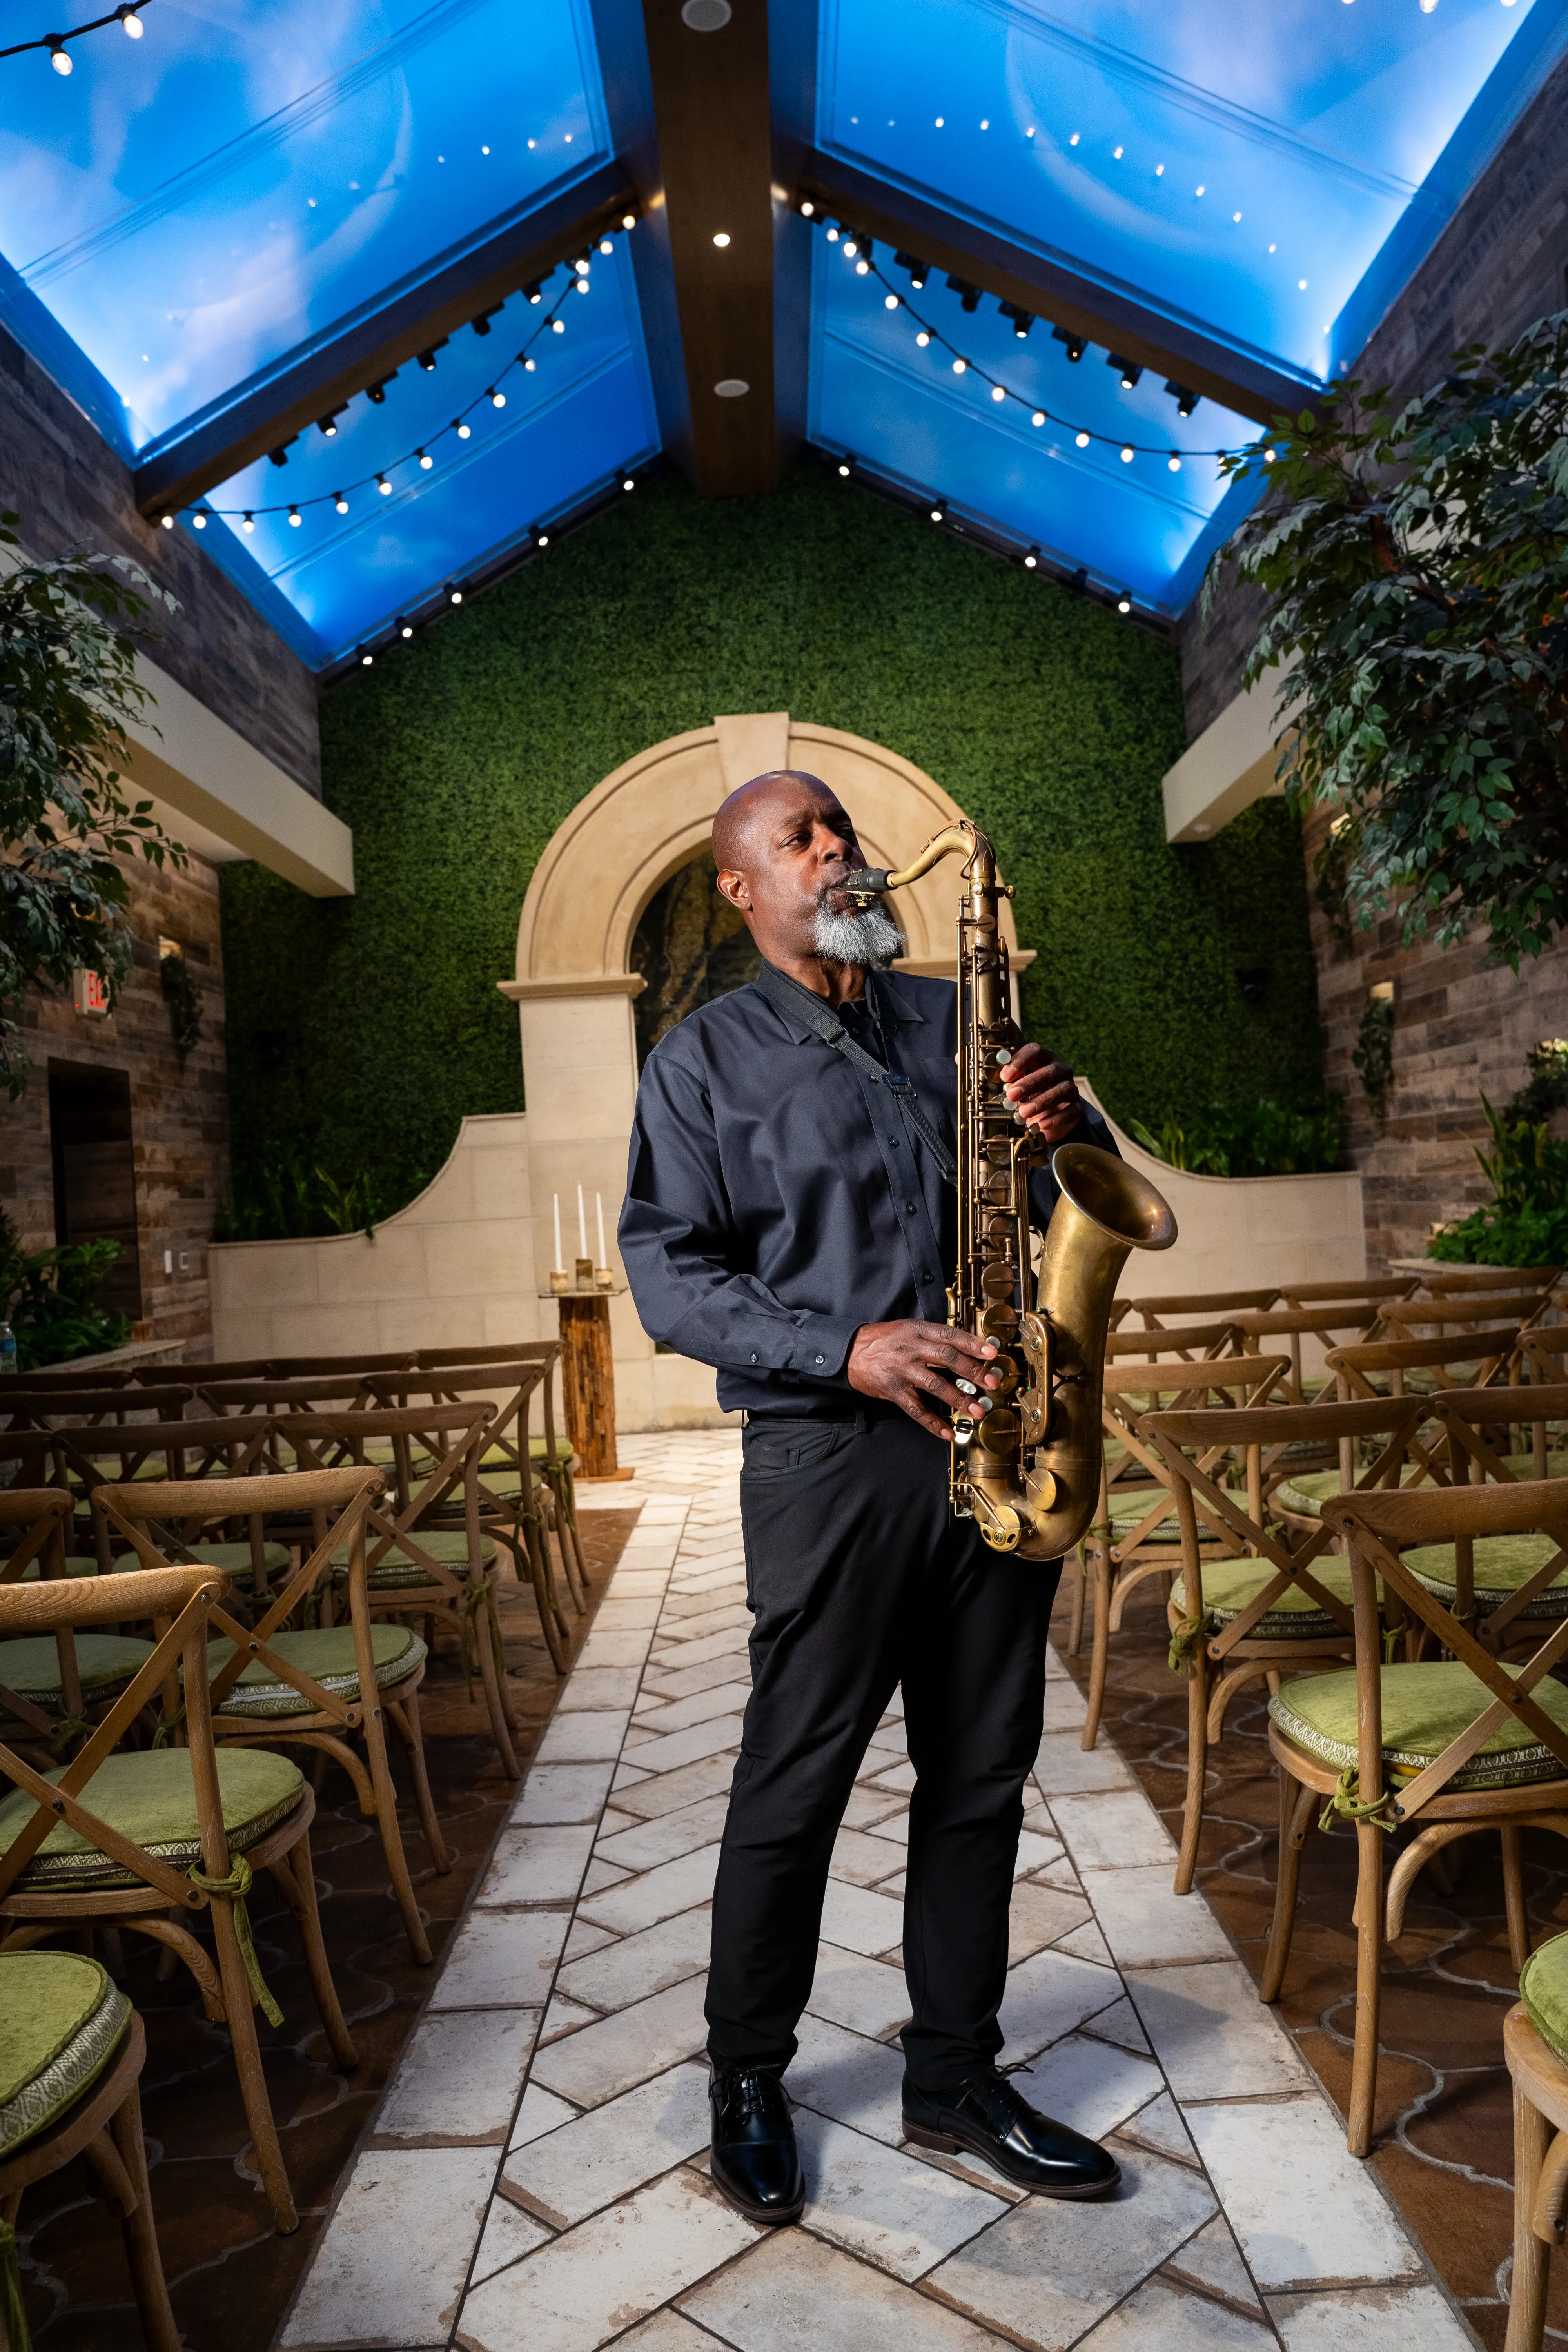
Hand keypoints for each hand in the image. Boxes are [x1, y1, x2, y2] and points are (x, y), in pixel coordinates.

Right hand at [847, 1319, 1000, 1440]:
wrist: (848, 1352)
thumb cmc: (882, 1340)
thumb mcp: (907, 1329)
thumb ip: (933, 1338)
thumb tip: (965, 1349)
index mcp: (917, 1331)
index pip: (949, 1335)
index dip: (972, 1344)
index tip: (991, 1353)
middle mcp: (911, 1349)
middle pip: (947, 1358)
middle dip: (973, 1371)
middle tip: (992, 1383)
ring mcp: (902, 1371)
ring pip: (935, 1385)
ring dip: (959, 1399)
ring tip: (977, 1410)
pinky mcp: (893, 1390)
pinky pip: (916, 1409)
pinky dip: (933, 1422)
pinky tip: (947, 1431)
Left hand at [1001, 1042, 1083, 1141]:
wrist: (1047, 1117)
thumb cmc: (1028, 1096)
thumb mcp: (1016, 1087)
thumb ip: (1008, 1083)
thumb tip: (999, 1081)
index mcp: (1043, 1059)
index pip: (1035, 1051)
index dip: (1020, 1061)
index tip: (1005, 1076)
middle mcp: (1060, 1070)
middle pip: (1050, 1071)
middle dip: (1029, 1083)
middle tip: (1011, 1095)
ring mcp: (1071, 1088)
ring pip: (1062, 1090)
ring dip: (1042, 1101)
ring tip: (1023, 1112)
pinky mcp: (1077, 1107)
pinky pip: (1072, 1110)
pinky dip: (1057, 1118)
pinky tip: (1042, 1124)